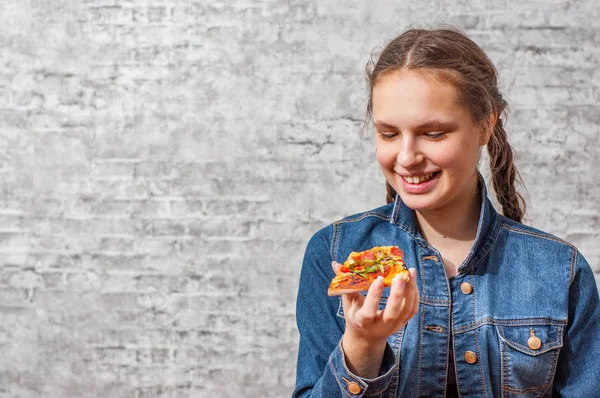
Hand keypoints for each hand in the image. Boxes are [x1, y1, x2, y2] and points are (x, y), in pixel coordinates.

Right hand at [332, 261, 419, 376]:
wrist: (366, 336)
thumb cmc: (355, 314)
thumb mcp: (347, 302)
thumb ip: (345, 283)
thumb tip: (336, 263)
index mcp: (363, 321)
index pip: (369, 311)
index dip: (375, 296)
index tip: (379, 278)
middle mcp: (380, 326)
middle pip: (392, 313)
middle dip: (397, 294)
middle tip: (400, 275)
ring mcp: (394, 326)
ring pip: (406, 310)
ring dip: (411, 290)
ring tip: (410, 271)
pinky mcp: (403, 323)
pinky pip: (413, 309)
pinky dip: (415, 295)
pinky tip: (413, 281)